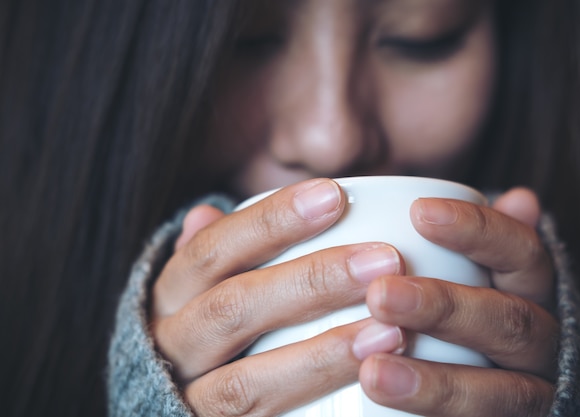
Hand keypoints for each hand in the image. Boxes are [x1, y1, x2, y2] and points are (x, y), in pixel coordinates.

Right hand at [150, 179, 405, 415]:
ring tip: (389, 331)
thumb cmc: (204, 338)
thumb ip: (213, 257)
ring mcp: (189, 399)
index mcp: (169, 297)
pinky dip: (312, 398)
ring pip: (246, 380)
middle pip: (233, 307)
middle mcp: (170, 346)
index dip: (270, 221)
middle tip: (384, 260)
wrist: (169, 410)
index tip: (333, 195)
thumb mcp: (199, 293)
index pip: (213, 249)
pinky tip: (364, 381)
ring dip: (322, 353)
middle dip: (312, 281)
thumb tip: (205, 211)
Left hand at [357, 188, 557, 416]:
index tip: (420, 213)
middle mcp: (538, 338)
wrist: (497, 385)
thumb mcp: (477, 271)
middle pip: (509, 319)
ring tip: (374, 372)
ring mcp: (528, 388)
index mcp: (529, 290)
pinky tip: (385, 406)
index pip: (519, 250)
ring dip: (436, 382)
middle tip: (380, 295)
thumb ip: (482, 239)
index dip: (476, 230)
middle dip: (445, 307)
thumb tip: (521, 198)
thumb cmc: (472, 312)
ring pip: (501, 390)